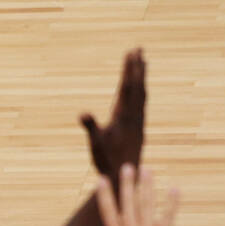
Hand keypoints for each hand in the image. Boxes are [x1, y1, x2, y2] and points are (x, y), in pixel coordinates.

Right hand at [81, 49, 145, 183]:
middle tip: (139, 49)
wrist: (125, 176)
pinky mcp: (138, 127)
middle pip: (138, 86)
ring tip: (142, 63)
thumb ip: (91, 127)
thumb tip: (83, 113)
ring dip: (140, 77)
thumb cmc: (107, 160)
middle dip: (137, 67)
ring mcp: (138, 121)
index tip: (132, 53)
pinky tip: (139, 90)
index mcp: (124, 115)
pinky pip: (141, 103)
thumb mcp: (95, 143)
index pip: (128, 87)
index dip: (130, 69)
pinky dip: (140, 91)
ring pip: (141, 94)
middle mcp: (134, 116)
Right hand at [86, 165, 177, 225]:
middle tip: (127, 166)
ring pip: (146, 203)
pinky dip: (171, 202)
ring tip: (147, 170)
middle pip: (127, 201)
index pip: (108, 210)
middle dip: (127, 183)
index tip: (102, 179)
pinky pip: (168, 215)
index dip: (105, 194)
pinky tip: (173, 188)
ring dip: (146, 185)